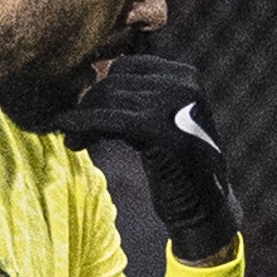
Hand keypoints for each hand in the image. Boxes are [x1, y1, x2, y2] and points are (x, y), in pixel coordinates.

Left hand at [49, 53, 239, 265]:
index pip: (124, 67)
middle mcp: (184, 84)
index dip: (98, 89)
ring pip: (109, 98)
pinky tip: (72, 141)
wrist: (206, 209)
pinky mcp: (165, 132)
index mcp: (185, 76)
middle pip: (115, 80)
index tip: (83, 112)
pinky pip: (112, 121)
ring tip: (72, 139)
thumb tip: (92, 74)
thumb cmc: (178, 170)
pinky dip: (85, 126)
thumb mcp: (163, 123)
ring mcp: (177, 106)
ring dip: (82, 118)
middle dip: (88, 104)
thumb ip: (139, 99)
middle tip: (70, 129)